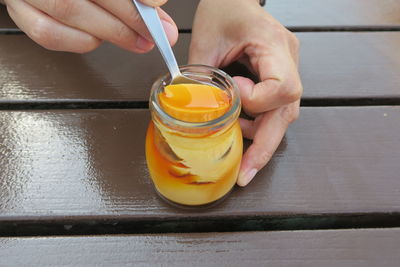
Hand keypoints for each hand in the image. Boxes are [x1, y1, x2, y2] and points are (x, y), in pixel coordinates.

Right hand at [3, 0, 177, 52]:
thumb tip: (155, 3)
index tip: (156, 4)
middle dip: (127, 19)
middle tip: (154, 34)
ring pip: (67, 11)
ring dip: (108, 32)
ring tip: (135, 40)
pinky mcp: (19, 11)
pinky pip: (46, 33)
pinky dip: (80, 41)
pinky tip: (98, 39)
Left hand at [189, 0, 301, 185]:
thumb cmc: (223, 8)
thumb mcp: (205, 39)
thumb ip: (199, 76)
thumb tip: (190, 112)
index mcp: (274, 45)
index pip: (283, 87)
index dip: (258, 101)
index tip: (234, 94)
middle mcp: (288, 59)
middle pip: (287, 111)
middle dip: (265, 146)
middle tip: (245, 173)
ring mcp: (287, 69)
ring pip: (283, 115)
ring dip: (260, 139)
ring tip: (238, 154)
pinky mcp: (278, 76)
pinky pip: (274, 108)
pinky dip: (257, 125)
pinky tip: (239, 131)